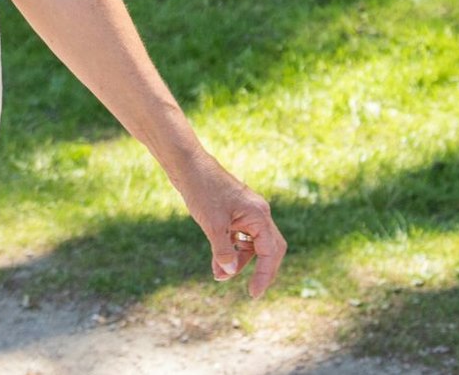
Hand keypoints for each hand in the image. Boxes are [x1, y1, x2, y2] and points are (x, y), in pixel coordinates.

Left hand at [181, 171, 284, 297]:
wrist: (187, 165)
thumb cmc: (201, 190)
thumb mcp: (212, 225)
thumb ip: (223, 251)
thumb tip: (228, 273)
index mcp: (259, 216)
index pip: (271, 252)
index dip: (265, 275)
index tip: (254, 294)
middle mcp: (258, 213)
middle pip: (269, 249)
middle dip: (260, 269)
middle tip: (251, 290)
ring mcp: (247, 211)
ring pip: (253, 243)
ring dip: (240, 260)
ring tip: (219, 274)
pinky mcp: (235, 211)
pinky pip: (241, 235)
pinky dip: (232, 249)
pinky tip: (218, 260)